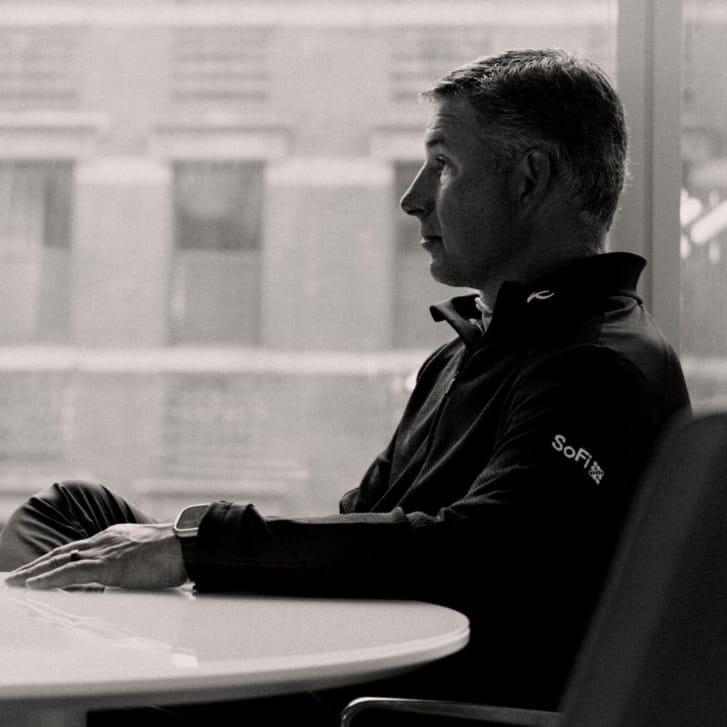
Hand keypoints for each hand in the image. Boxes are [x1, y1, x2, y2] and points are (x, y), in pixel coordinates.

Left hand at [5, 523, 187, 590]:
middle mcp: (105, 541)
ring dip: (34, 571)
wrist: (188, 544)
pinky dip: (50, 579)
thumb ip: (130, 564)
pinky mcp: (109, 566)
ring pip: (61, 561)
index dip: (55, 557)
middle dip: (37, 564)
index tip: (39, 566)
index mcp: (115, 538)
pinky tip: (33, 585)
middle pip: (63, 552)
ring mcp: (106, 551)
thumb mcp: (147, 555)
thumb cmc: (176, 552)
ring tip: (14, 581)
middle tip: (15, 575)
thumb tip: (122, 577)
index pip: (77, 548)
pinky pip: (72, 573)